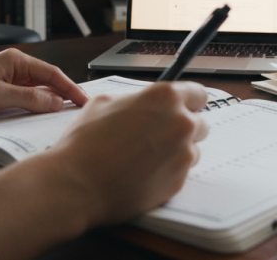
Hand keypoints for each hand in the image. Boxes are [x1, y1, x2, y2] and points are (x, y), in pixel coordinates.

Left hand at [0, 49, 88, 117]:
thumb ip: (29, 98)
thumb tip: (56, 102)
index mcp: (16, 60)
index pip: (52, 73)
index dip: (70, 88)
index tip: (83, 101)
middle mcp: (14, 67)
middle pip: (47, 80)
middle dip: (64, 94)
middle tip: (80, 110)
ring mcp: (7, 78)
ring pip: (37, 90)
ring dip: (50, 101)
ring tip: (65, 115)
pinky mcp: (0, 90)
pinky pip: (25, 97)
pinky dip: (35, 105)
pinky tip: (40, 115)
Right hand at [0, 82, 208, 259]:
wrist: (76, 183)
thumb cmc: (85, 142)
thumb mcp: (104, 102)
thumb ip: (135, 100)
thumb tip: (142, 104)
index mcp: (165, 97)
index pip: (199, 94)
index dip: (189, 101)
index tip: (185, 107)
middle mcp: (181, 123)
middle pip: (199, 123)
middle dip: (181, 128)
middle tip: (157, 136)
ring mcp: (183, 155)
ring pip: (192, 150)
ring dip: (176, 152)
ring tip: (144, 157)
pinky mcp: (179, 182)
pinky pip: (181, 173)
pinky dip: (167, 172)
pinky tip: (142, 173)